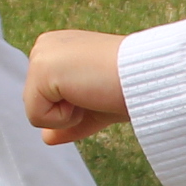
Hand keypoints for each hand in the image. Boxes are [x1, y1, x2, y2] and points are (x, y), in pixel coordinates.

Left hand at [25, 29, 128, 143]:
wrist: (151, 77)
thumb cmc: (132, 89)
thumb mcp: (97, 108)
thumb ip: (71, 120)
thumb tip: (46, 138)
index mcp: (59, 49)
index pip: (47, 98)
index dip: (76, 109)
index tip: (100, 90)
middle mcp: (46, 46)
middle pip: (36, 105)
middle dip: (70, 112)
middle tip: (98, 92)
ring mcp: (41, 55)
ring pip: (35, 113)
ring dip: (69, 115)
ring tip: (94, 92)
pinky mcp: (41, 69)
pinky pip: (37, 118)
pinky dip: (65, 118)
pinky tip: (87, 94)